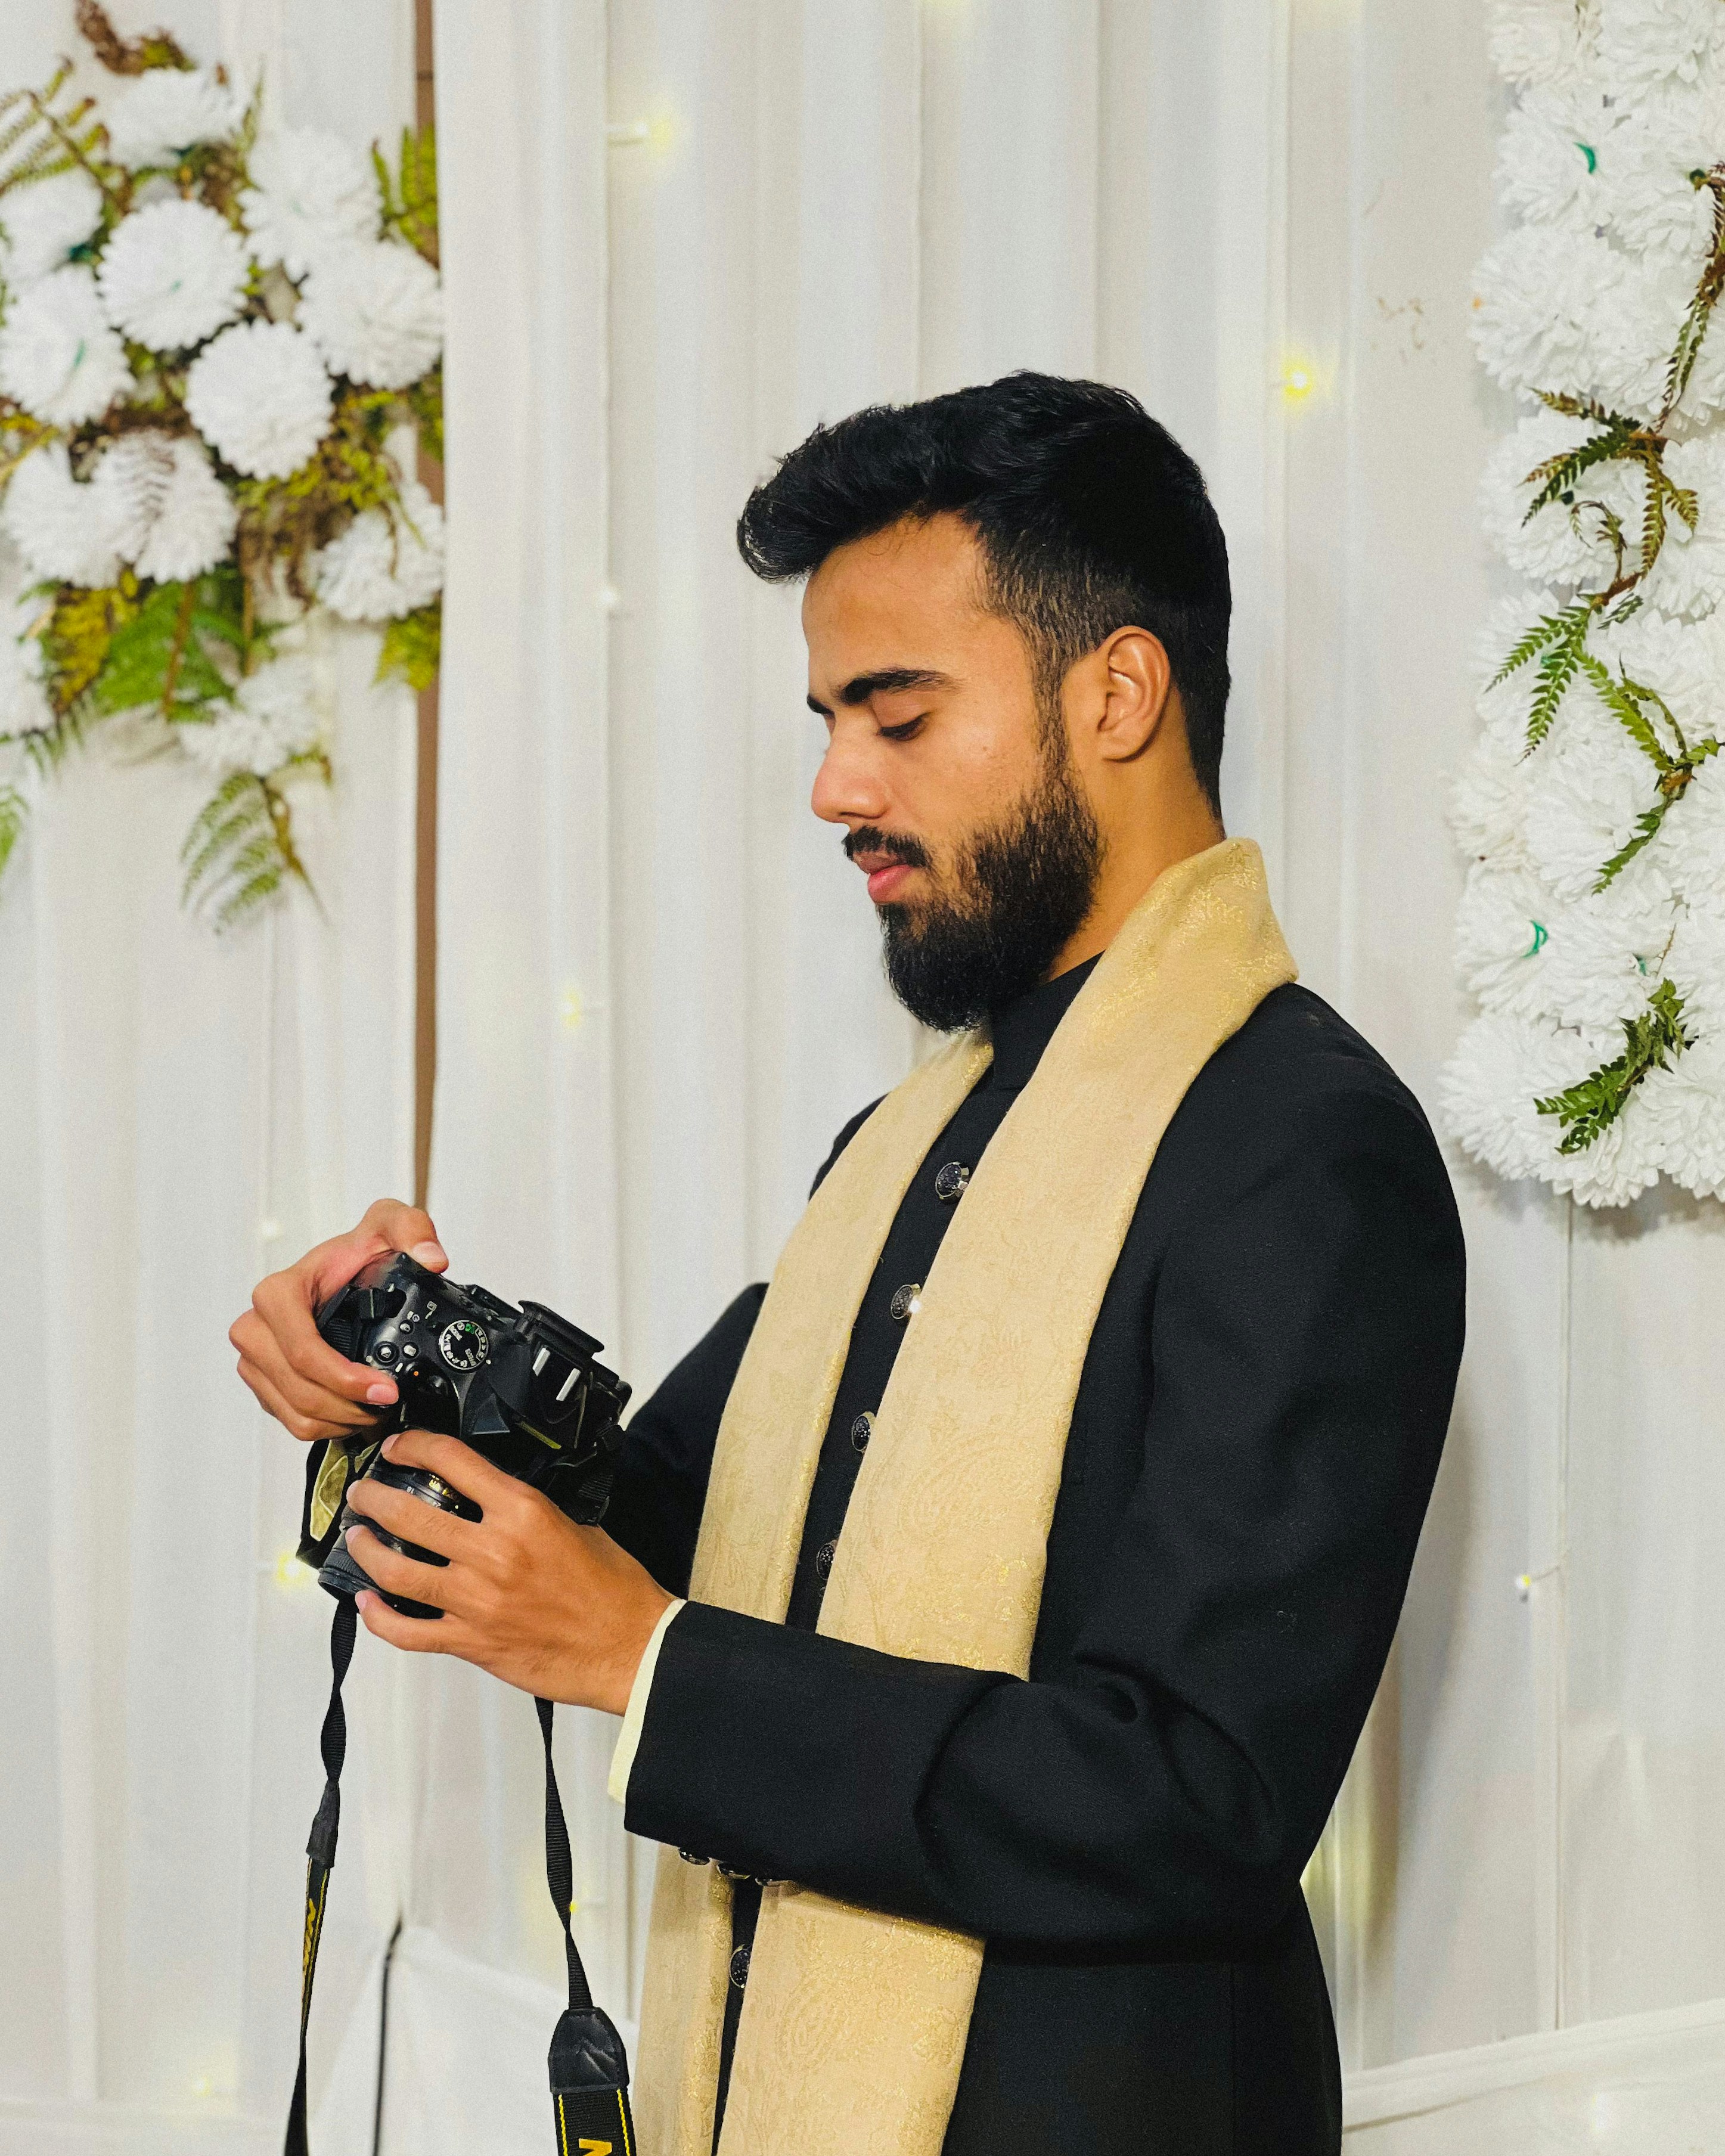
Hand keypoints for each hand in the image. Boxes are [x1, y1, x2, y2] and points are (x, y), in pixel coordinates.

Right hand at [230, 1198, 449, 1442]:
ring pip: (295, 1412)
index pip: (303, 1351)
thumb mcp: (388, 1225)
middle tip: (389, 1402)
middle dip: (349, 1405)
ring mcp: (257, 1359)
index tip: (385, 1388)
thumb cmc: (356, 1253)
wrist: (341, 1272)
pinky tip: (356, 1411)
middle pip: (299, 1389)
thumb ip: (412, 1229)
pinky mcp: (264, 1383)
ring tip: (377, 1410)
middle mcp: (257, 1327)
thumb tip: (431, 1258)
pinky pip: (292, 1421)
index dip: (344, 1378)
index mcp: (278, 1294)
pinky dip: (328, 1426)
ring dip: (341, 1420)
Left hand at [343, 1430, 674, 1714]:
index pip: (454, 1462)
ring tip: (357, 1538)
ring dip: (366, 1551)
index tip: (401, 1446)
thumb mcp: (575, 1524)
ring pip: (395, 1571)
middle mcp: (494, 1553)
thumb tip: (490, 1497)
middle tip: (364, 1492)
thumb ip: (526, 1510)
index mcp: (524, 1513)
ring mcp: (477, 1600)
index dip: (416, 1446)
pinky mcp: (471, 1642)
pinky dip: (380, 1617)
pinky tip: (367, 1602)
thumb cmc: (612, 1590)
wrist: (630, 1646)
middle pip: (408, 1514)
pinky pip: (408, 1631)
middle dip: (374, 1497)